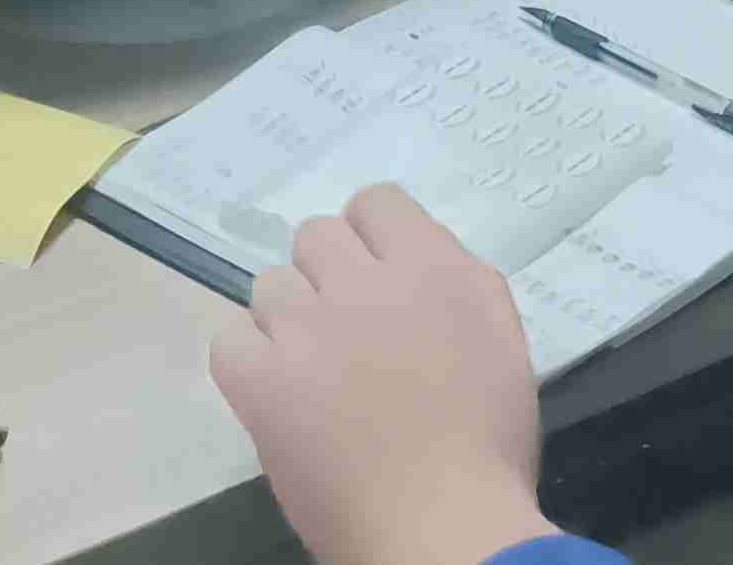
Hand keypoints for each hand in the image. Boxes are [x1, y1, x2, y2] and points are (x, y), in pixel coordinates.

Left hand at [207, 186, 552, 564]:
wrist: (442, 532)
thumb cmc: (486, 450)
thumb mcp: (503, 342)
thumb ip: (459, 282)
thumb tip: (415, 257)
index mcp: (431, 268)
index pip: (376, 201)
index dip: (373, 239)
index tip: (380, 284)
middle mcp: (363, 282)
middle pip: (315, 235)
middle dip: (329, 278)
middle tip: (349, 335)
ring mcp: (305, 329)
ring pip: (270, 285)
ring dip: (289, 320)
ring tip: (316, 375)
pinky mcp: (260, 380)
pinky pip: (229, 338)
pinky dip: (247, 361)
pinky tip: (276, 393)